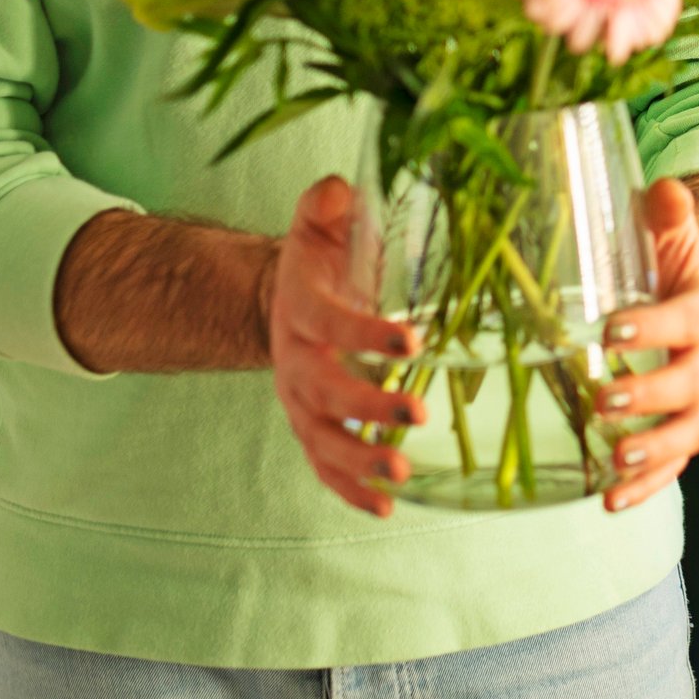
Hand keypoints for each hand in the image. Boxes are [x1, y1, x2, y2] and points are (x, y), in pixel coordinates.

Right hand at [268, 176, 426, 518]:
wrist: (286, 300)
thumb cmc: (320, 258)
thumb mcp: (318, 220)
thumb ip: (325, 202)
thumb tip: (338, 191)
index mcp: (300, 306)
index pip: (329, 320)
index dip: (365, 331)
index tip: (411, 339)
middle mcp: (293, 360)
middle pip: (322, 390)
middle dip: (365, 406)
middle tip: (413, 416)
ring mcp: (298, 401)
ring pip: (320, 439)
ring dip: (359, 458)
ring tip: (401, 472)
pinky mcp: (310, 428)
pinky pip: (324, 467)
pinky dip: (350, 490)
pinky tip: (387, 506)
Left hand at [596, 177, 698, 512]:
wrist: (683, 284)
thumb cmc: (664, 251)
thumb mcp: (665, 224)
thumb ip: (667, 210)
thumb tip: (665, 191)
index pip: (694, 319)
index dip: (659, 327)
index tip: (611, 330)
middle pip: (694, 385)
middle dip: (651, 397)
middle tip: (605, 401)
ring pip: (691, 432)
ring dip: (655, 453)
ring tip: (614, 462)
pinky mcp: (680, 425)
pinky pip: (673, 463)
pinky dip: (647, 485)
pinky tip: (610, 500)